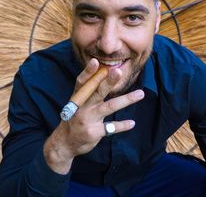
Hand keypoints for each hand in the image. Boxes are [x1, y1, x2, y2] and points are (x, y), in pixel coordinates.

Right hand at [43, 58, 143, 173]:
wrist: (65, 143)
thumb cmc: (74, 118)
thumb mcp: (77, 104)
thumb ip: (89, 91)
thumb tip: (104, 73)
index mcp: (77, 98)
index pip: (81, 82)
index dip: (88, 72)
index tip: (95, 61)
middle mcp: (82, 107)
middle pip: (97, 92)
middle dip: (108, 82)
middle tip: (118, 71)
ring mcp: (88, 119)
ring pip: (109, 107)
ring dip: (126, 100)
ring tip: (140, 94)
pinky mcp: (94, 132)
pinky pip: (111, 127)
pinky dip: (122, 125)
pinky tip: (132, 123)